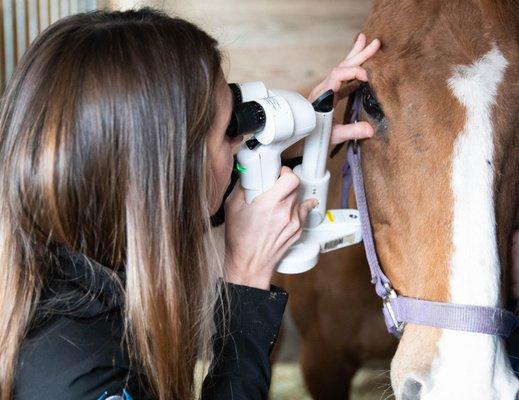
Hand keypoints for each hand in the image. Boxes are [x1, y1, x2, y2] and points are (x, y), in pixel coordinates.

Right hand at [224, 167, 316, 289]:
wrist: (249, 265)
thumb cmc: (240, 240)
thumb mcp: (232, 208)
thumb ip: (242, 187)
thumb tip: (248, 175)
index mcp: (270, 204)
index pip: (291, 178)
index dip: (285, 172)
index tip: (278, 173)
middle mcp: (285, 212)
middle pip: (296, 186)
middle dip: (285, 182)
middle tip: (274, 185)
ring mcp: (294, 222)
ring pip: (299, 198)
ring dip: (290, 195)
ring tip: (277, 201)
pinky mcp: (298, 230)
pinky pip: (302, 211)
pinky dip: (296, 207)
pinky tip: (287, 210)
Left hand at [309, 33, 379, 144]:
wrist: (298, 139)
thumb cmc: (313, 137)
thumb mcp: (333, 135)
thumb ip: (351, 131)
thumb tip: (370, 129)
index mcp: (324, 95)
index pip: (338, 74)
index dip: (354, 72)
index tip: (368, 78)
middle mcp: (324, 89)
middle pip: (342, 66)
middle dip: (359, 54)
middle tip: (374, 43)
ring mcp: (326, 91)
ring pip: (342, 70)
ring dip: (355, 58)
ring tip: (366, 44)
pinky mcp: (329, 96)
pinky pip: (343, 80)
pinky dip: (353, 73)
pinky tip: (364, 71)